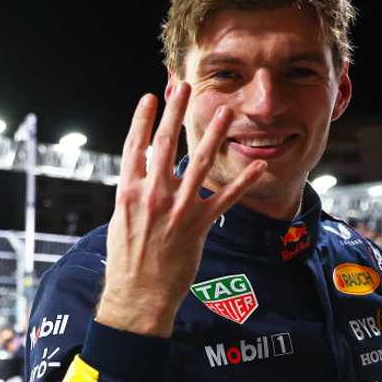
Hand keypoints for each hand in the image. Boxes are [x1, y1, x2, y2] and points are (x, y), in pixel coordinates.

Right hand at [96, 85, 265, 336]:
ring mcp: (176, 209)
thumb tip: (142, 173)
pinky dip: (244, 181)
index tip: (151, 97)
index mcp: (128, 191)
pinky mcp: (198, 225)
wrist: (138, 293)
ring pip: (199, 164)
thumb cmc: (127, 260)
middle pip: (165, 145)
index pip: (134, 146)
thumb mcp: (121, 220)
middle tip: (187, 87)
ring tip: (227, 112)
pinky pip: (225, 198)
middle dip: (176, 113)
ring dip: (214, 135)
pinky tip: (259, 165)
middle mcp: (152, 195)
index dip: (143, 119)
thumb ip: (134, 194)